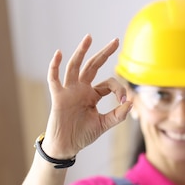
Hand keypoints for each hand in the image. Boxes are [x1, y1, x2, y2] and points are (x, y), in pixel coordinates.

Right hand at [43, 34, 132, 157]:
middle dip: (104, 53)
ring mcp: (69, 91)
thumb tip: (131, 102)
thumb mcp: (104, 124)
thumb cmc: (82, 135)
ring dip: (81, 52)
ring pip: (75, 67)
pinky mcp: (58, 96)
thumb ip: (118, 115)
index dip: (119, 89)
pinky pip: (54, 78)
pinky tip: (58, 53)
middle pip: (92, 66)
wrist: (66, 146)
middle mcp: (81, 89)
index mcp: (92, 94)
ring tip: (89, 37)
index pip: (108, 83)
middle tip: (116, 40)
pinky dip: (54, 66)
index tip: (124, 101)